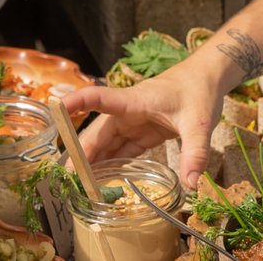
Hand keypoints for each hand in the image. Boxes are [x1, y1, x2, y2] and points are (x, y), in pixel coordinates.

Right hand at [62, 65, 223, 189]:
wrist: (207, 77)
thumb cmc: (199, 90)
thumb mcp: (199, 122)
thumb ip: (195, 152)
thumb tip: (191, 184)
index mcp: (135, 100)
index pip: (99, 98)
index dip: (77, 103)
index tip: (55, 108)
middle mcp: (129, 111)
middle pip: (98, 131)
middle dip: (81, 152)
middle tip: (68, 177)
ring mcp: (134, 122)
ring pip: (107, 143)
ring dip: (94, 161)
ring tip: (80, 184)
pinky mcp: (142, 131)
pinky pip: (122, 149)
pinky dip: (112, 164)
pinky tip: (104, 179)